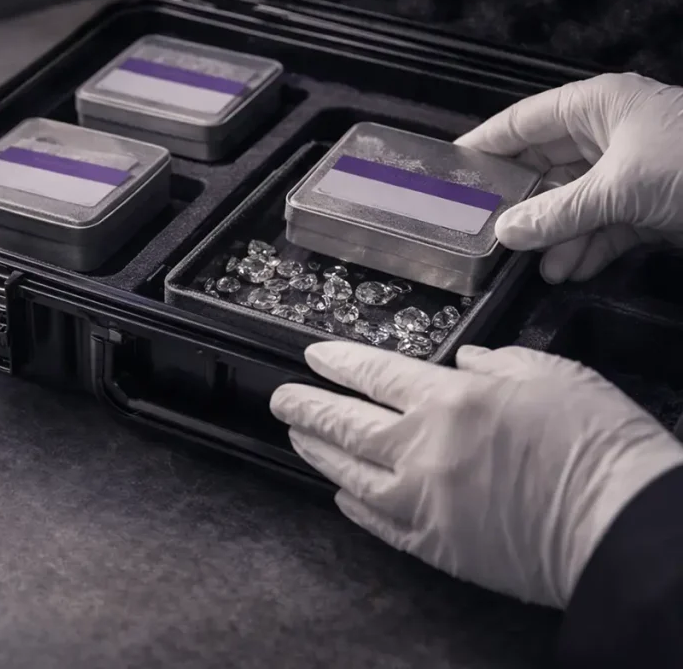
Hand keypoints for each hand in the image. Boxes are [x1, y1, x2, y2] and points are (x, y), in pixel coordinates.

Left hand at [270, 342, 682, 607]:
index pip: (373, 373)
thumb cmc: (597, 444)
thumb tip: (464, 363)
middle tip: (282, 399)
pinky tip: (342, 493)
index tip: (313, 357)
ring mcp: (423, 499)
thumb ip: (497, 363)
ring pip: (349, 472)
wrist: (619, 522)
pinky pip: (378, 522)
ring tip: (299, 439)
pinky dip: (354, 504)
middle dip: (305, 407)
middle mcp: (424, 447)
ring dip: (318, 452)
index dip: (337, 362)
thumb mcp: (551, 374)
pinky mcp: (434, 543)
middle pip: (345, 423)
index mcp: (450, 400)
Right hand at [455, 72, 682, 282]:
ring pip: (574, 202)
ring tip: (536, 266)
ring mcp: (631, 170)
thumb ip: (556, 212)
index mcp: (598, 107)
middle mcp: (610, 134)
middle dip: (523, 203)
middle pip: (547, 167)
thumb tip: (506, 231)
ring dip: (556, 235)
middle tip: (487, 231)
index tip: (452, 168)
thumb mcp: (619, 188)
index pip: (524, 121)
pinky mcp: (650, 204)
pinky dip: (588, 248)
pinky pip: (604, 225)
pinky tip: (570, 270)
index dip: (486, 144)